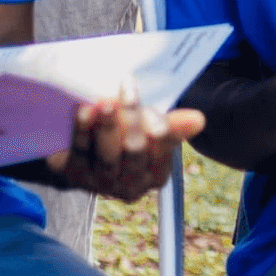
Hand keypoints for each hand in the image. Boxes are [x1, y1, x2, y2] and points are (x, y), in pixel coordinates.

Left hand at [46, 87, 203, 200]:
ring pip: (108, 156)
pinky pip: (81, 153)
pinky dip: (83, 131)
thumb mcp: (148, 128)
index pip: (163, 152)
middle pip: (135, 152)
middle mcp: (131, 185)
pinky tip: (84, 111)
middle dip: (133, 120)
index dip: (162, 132)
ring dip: (107, 126)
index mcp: (155, 175)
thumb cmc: (123, 137)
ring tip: (105, 102)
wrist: (81, 154)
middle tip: (129, 90)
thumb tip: (199, 119)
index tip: (156, 110)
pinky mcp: (76, 176)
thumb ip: (171, 124)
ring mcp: (102, 183)